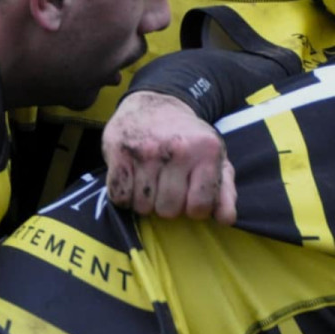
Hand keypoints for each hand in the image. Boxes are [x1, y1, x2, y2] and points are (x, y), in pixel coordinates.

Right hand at [103, 91, 236, 224]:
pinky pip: (119, 196)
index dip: (194, 210)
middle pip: (168, 210)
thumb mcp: (214, 157)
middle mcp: (177, 149)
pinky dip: (123, 196)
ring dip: (143, 202)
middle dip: (167, 206)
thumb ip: (224, 189)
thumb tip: (225, 220)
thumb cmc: (187, 137)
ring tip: (148, 185)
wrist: (155, 102)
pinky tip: (131, 182)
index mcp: (206, 151)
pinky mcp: (119, 153)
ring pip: (142, 206)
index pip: (199, 207)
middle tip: (166, 189)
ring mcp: (145, 151)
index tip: (190, 198)